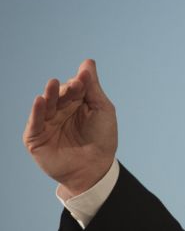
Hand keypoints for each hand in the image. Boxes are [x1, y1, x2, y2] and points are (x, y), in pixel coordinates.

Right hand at [23, 59, 117, 197]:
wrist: (95, 168)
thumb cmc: (103, 139)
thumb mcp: (101, 109)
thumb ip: (93, 87)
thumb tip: (88, 62)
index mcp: (76, 104)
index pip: (74, 88)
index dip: (78, 84)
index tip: (83, 80)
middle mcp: (60, 112)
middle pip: (59, 95)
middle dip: (65, 90)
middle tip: (74, 85)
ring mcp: (47, 124)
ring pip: (45, 105)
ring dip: (49, 95)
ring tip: (53, 85)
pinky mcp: (36, 137)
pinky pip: (35, 122)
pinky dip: (37, 110)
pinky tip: (40, 100)